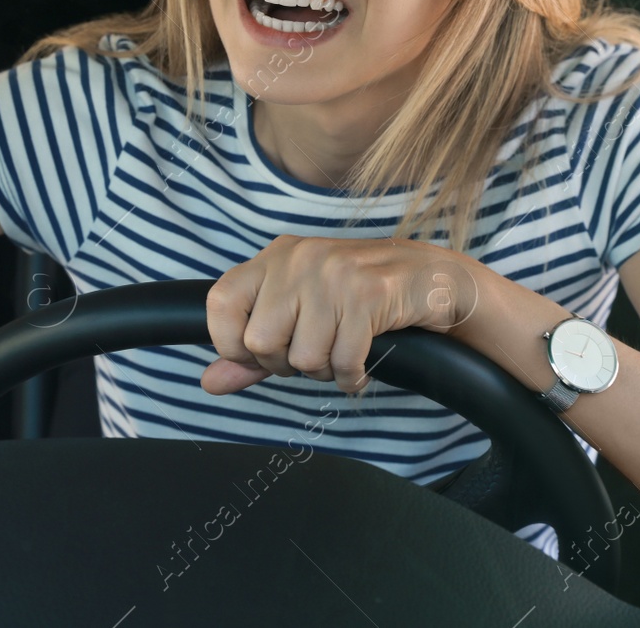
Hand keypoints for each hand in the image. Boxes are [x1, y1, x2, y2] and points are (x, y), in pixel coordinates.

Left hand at [202, 235, 482, 396]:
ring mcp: (334, 273)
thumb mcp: (299, 316)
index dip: (232, 343)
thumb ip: (251, 352)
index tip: (260, 354)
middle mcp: (299, 258)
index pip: (220, 302)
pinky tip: (361, 364)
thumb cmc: (357, 299)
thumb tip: (210, 382)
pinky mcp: (369, 293)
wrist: (430, 279)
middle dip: (287, 363)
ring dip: (325, 370)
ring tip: (342, 351)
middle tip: (314, 353)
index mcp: (275, 257)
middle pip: (261, 340)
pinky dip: (352, 376)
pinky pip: (344, 360)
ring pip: (304, 356)